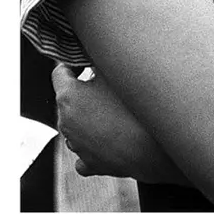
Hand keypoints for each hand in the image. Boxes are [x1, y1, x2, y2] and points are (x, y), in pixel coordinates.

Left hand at [53, 64, 183, 184]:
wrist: (153, 149)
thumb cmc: (136, 109)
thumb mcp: (119, 74)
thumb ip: (102, 60)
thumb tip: (99, 49)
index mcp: (68, 98)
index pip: (59, 73)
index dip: (73, 63)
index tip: (86, 62)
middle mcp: (66, 122)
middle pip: (70, 100)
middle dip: (86, 91)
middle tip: (110, 86)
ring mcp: (77, 145)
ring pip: (79, 126)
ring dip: (92, 117)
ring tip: (118, 113)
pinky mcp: (90, 163)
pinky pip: (87, 151)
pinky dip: (96, 144)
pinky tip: (113, 138)